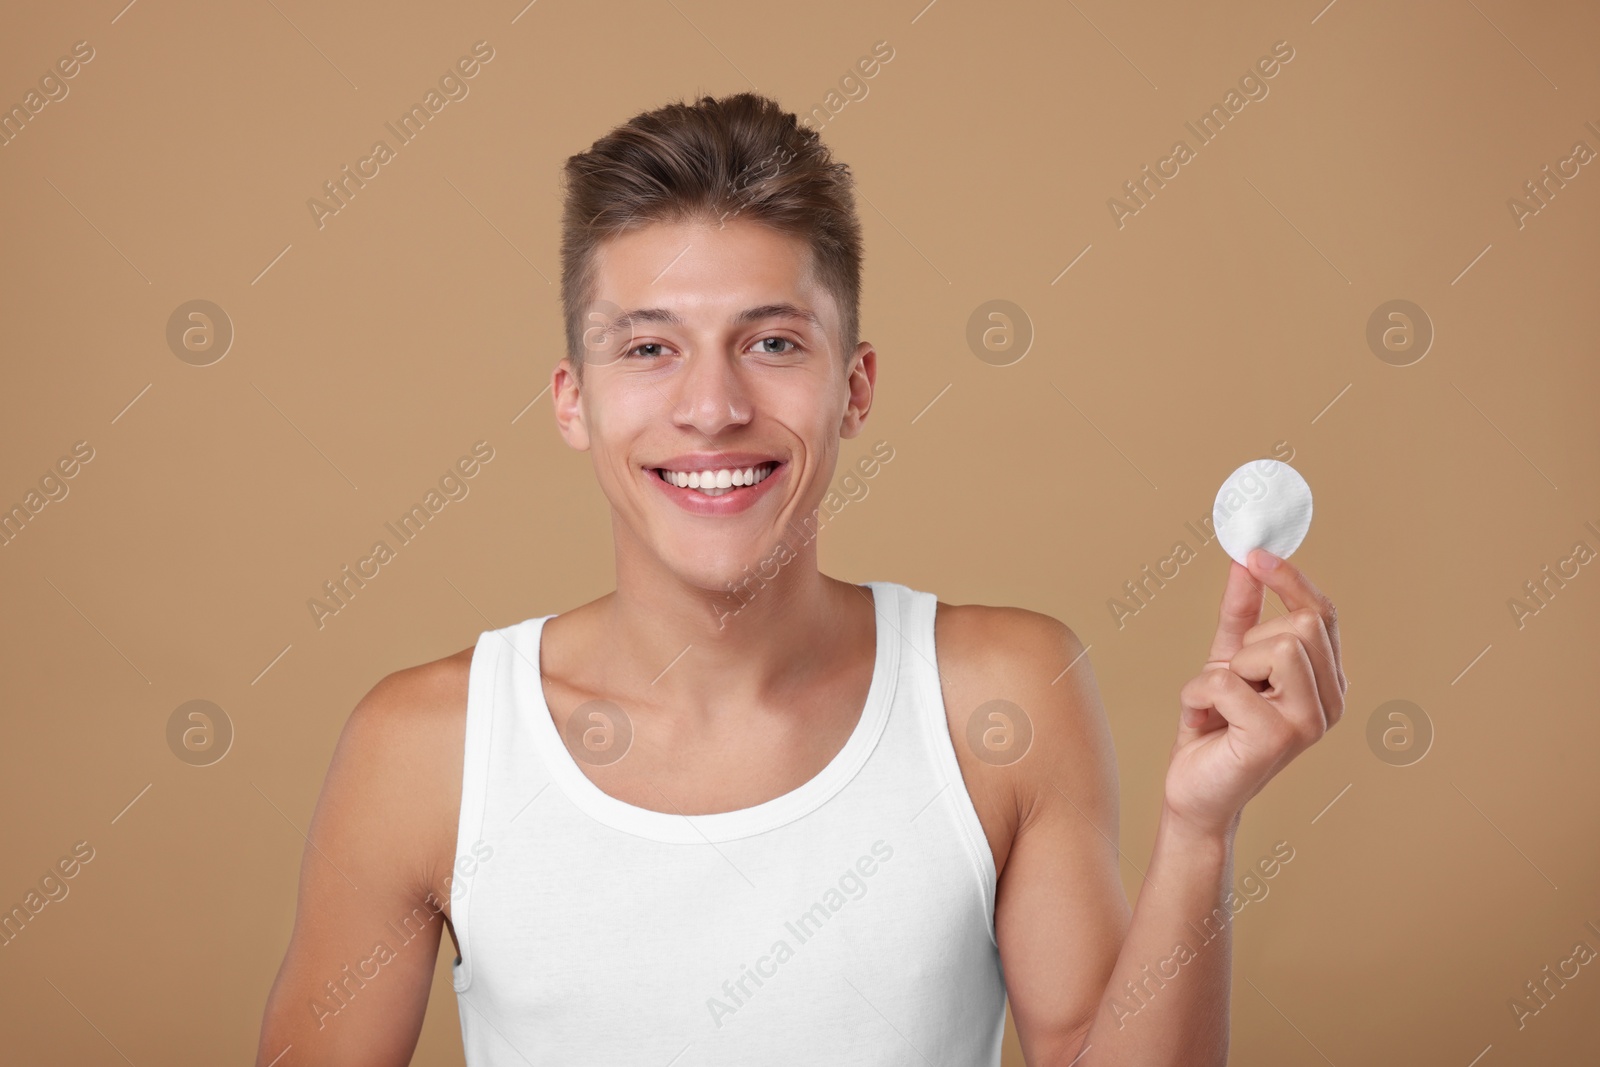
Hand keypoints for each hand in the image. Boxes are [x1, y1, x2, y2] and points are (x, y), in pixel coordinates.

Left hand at [1163, 548, 1346, 837]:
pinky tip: (1203, 720)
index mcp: (1327, 681)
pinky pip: (1226, 681)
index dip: (1290, 579)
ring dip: (1225, 669)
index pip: (1322, 614)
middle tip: (1231, 681)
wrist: (1195, 791)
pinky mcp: (1276, 737)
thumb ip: (1242, 613)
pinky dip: (1198, 693)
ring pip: (1272, 647)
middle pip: (1299, 625)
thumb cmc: (1216, 728)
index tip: (1254, 553)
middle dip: (1247, 644)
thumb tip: (1245, 562)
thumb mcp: (1227, 660)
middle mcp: (1330, 702)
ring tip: (1221, 703)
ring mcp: (1309, 722)